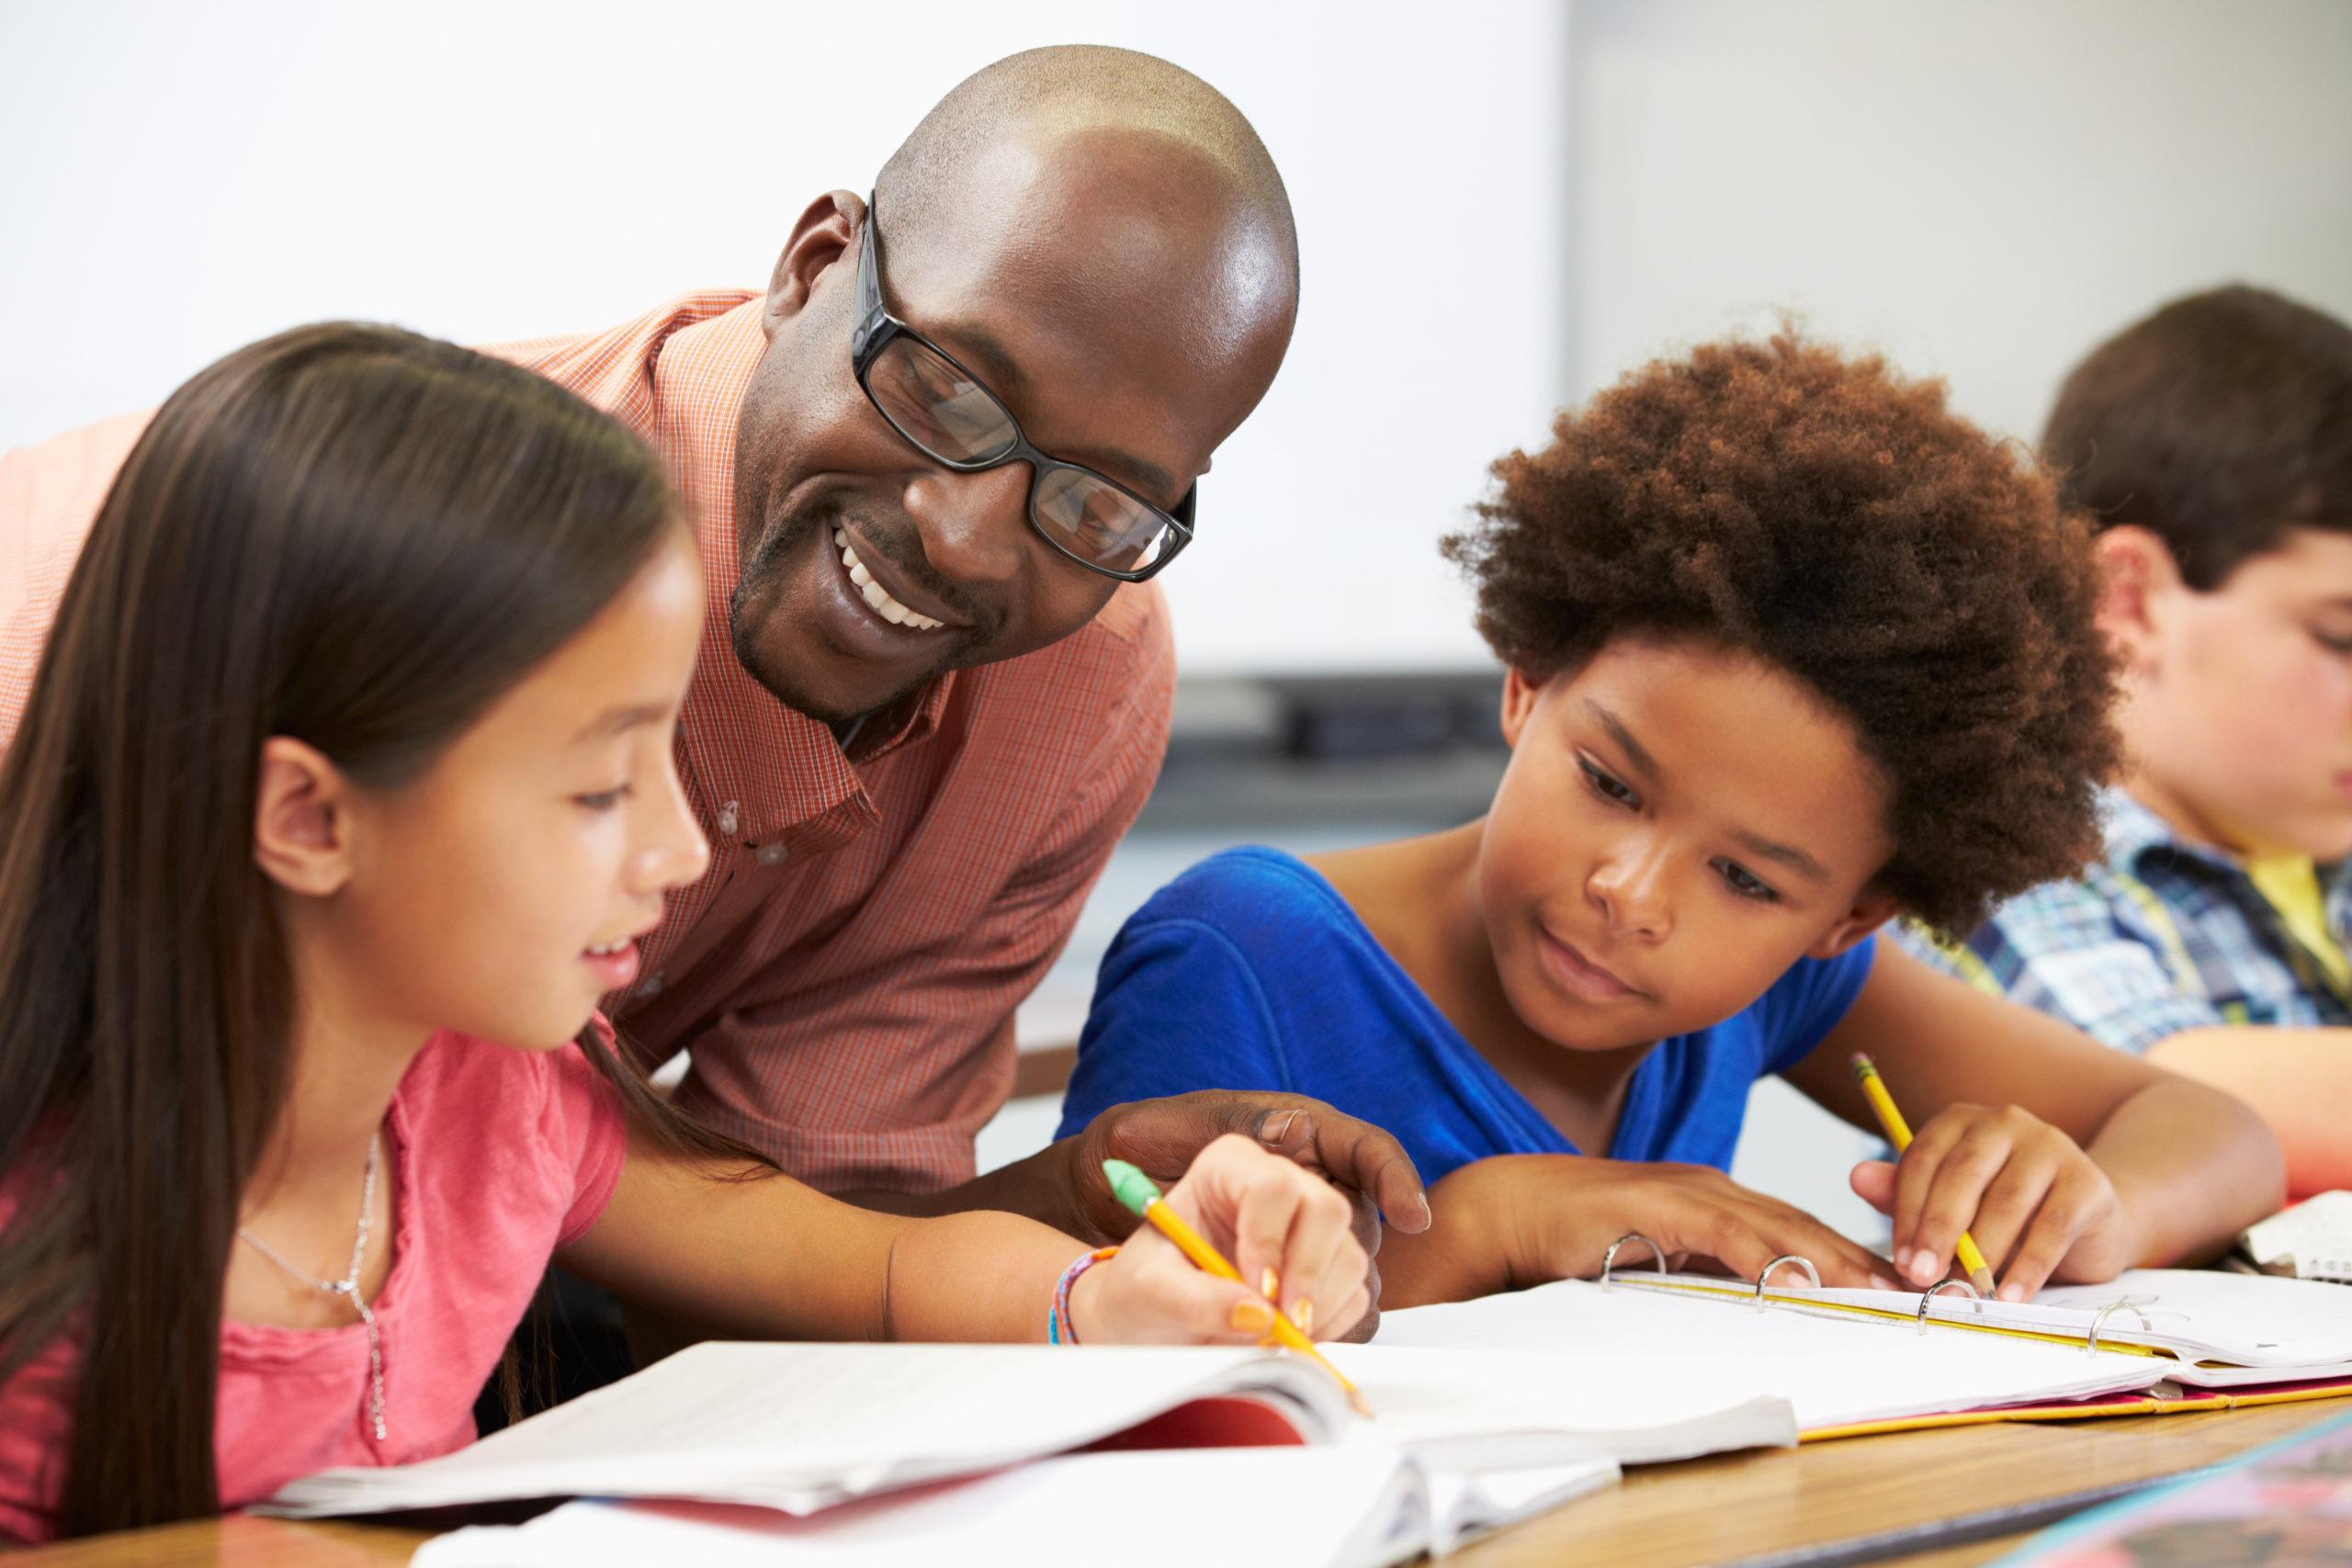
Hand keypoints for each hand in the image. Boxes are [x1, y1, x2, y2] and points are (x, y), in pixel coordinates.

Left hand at [1068, 1134, 1371, 1344]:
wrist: (1152, 1321)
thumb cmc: (1143, 1291)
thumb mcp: (1150, 1292)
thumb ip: (1197, 1300)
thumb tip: (1259, 1316)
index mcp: (1228, 1167)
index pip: (1271, 1186)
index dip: (1270, 1240)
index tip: (1256, 1291)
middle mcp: (1279, 1186)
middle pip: (1327, 1210)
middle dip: (1309, 1274)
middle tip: (1282, 1325)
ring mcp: (1309, 1227)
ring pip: (1349, 1255)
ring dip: (1318, 1306)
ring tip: (1269, 1337)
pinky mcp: (1328, 1268)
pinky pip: (1354, 1294)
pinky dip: (1329, 1325)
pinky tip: (1285, 1338)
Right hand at [1386, 1155, 1895, 1307]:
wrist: (1510, 1210)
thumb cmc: (1578, 1240)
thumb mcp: (1658, 1261)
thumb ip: (1704, 1276)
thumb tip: (1757, 1308)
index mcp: (1717, 1201)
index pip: (1801, 1232)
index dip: (1854, 1258)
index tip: (1901, 1290)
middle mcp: (1714, 1188)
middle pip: (1806, 1226)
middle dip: (1865, 1259)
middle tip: (1921, 1293)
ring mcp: (1689, 1192)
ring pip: (1779, 1227)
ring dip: (1834, 1260)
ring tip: (1883, 1292)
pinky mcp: (1661, 1205)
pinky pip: (1726, 1233)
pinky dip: (1767, 1256)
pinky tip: (1799, 1277)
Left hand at [1851, 1102, 2142, 1299]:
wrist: (2087, 1219)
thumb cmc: (2003, 1213)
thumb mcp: (1950, 1203)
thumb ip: (1904, 1193)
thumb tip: (1856, 1178)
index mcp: (1961, 1121)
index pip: (1924, 1160)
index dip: (1907, 1213)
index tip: (1901, 1261)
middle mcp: (2005, 1122)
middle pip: (1962, 1176)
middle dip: (1938, 1232)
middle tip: (1922, 1279)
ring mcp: (2051, 1147)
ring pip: (2006, 1203)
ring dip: (1981, 1256)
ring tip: (1963, 1295)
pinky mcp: (2088, 1183)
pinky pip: (2052, 1228)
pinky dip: (2027, 1268)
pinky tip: (2008, 1297)